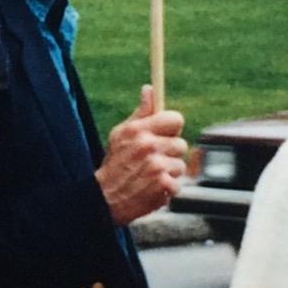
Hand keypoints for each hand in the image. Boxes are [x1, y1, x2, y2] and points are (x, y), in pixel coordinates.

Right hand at [96, 84, 186, 225]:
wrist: (105, 198)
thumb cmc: (116, 163)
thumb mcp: (122, 134)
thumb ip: (141, 113)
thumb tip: (149, 89)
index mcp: (138, 130)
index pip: (175, 119)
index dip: (172, 127)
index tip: (166, 133)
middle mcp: (149, 146)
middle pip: (181, 143)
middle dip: (170, 152)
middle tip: (153, 159)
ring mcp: (157, 166)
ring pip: (180, 165)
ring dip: (169, 171)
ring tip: (150, 175)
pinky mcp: (164, 185)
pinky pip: (178, 182)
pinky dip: (168, 187)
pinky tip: (152, 187)